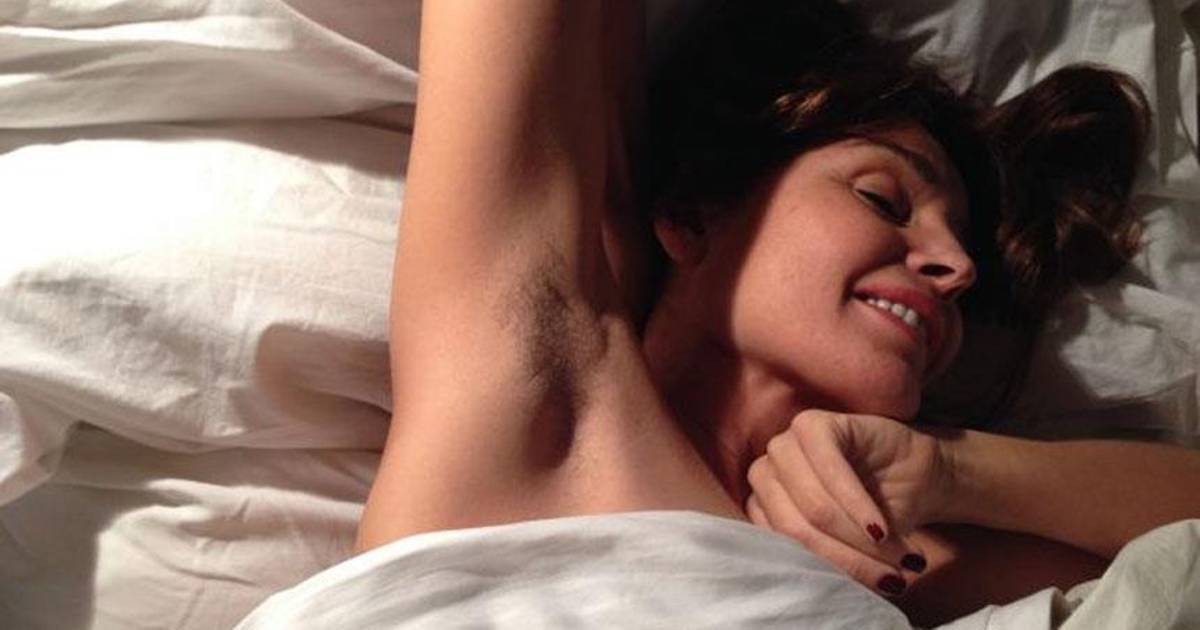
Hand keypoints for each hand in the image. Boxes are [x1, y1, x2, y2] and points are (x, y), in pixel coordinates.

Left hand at [745, 409, 953, 596]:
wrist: (915, 475)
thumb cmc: (878, 518)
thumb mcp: (849, 547)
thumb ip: (826, 560)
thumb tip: (822, 587)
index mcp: (762, 505)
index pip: (781, 548)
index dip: (827, 572)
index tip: (868, 589)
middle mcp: (766, 473)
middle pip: (795, 529)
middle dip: (847, 558)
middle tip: (891, 578)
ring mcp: (786, 445)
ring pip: (813, 506)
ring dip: (857, 537)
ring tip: (896, 554)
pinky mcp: (814, 424)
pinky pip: (831, 470)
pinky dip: (858, 505)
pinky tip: (880, 527)